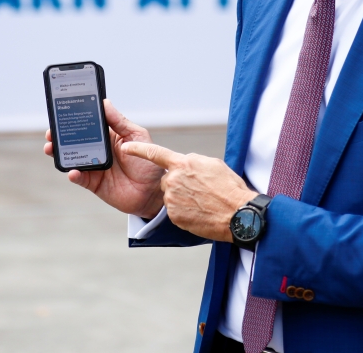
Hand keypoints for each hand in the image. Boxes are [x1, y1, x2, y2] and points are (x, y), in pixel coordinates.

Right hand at [43, 99, 164, 218]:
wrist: (153, 191)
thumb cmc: (148, 161)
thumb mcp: (136, 136)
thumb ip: (119, 121)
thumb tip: (104, 102)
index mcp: (108, 136)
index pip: (87, 125)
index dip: (74, 119)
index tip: (62, 113)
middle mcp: (98, 150)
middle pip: (74, 141)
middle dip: (60, 136)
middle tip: (51, 133)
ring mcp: (94, 167)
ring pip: (72, 158)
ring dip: (60, 153)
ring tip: (52, 149)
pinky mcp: (94, 183)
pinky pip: (80, 178)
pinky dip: (74, 174)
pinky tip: (72, 171)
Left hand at [120, 141, 255, 241]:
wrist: (237, 214)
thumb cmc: (228, 188)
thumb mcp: (212, 165)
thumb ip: (193, 162)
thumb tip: (185, 164)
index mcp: (182, 164)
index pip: (155, 154)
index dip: (138, 149)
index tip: (125, 147)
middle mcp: (173, 180)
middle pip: (167, 180)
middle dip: (178, 183)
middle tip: (198, 190)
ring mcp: (172, 198)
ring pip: (171, 195)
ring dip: (182, 197)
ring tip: (202, 201)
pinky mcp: (174, 215)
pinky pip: (175, 210)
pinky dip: (184, 211)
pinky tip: (199, 211)